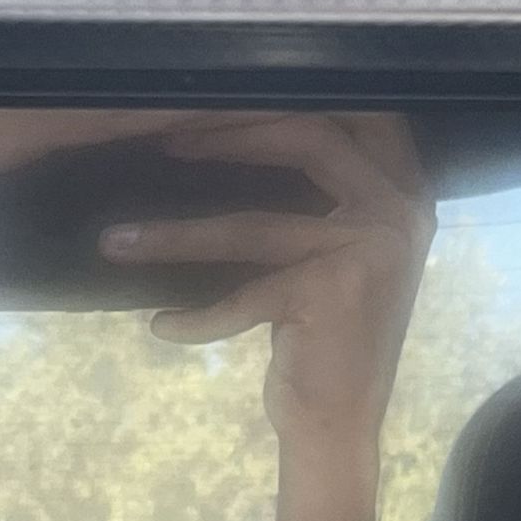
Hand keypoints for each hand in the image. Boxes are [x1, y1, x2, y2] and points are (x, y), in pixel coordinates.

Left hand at [100, 112, 435, 520]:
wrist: (341, 421)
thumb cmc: (326, 332)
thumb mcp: (332, 248)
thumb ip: (315, 191)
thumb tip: (226, 130)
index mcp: (403, 188)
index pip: (348, 113)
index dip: (278, 100)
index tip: (211, 103)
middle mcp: (401, 210)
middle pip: (309, 139)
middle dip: (228, 135)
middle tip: (163, 144)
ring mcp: (373, 250)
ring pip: (255, 225)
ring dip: (175, 234)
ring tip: (116, 241)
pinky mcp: (333, 294)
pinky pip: (245, 295)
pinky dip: (199, 317)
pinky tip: (163, 327)